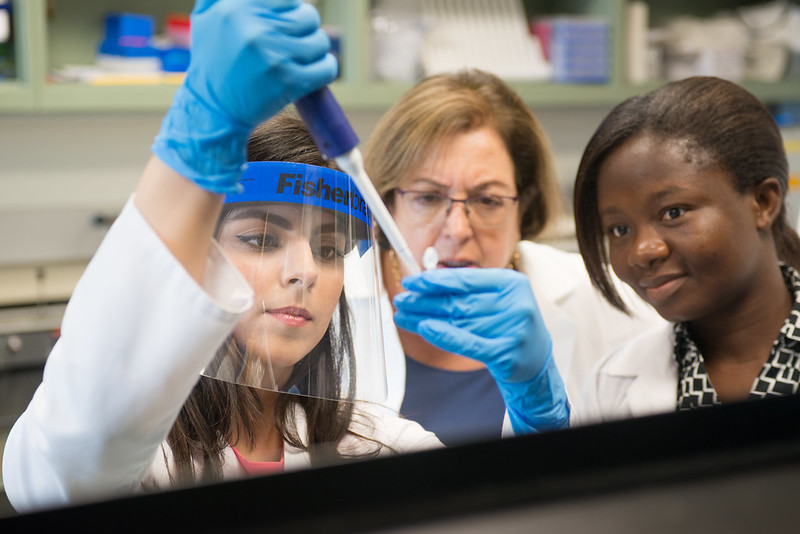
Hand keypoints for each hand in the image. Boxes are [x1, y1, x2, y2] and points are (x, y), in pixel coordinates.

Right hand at [152, 0, 337, 193]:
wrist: (213, 110)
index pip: (288, 0)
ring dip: (316, 51)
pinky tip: (316, 71)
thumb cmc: (212, 62)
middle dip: (306, 30)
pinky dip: (326, 69)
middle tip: (294, 44)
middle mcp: (256, 30)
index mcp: (236, 8)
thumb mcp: (206, 18)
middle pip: (309, 17)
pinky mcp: (289, 82)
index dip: (290, 12)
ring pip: (320, 42)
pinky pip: (327, 68)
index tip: (285, 26)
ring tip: (301, 59)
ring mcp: (274, 57)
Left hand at [393, 268, 568, 432]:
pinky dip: (443, 335)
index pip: (465, 279)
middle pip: (458, 301)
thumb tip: (424, 283)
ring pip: (458, 322)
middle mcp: (515, 304)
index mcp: (512, 283)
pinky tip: (423, 328)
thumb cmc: (507, 328)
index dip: (434, 280)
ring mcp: (513, 329)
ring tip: (403, 316)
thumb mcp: (494, 303)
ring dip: (425, 318)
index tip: (411, 281)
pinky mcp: (506, 353)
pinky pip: (467, 343)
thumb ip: (466, 292)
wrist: (536, 365)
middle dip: (424, 301)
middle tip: (401, 301)